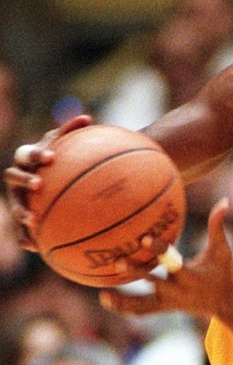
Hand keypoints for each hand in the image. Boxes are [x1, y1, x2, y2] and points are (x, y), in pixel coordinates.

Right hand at [3, 115, 91, 250]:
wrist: (44, 173)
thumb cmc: (57, 157)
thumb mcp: (63, 143)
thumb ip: (71, 132)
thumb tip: (86, 118)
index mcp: (26, 158)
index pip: (27, 153)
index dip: (35, 154)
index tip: (49, 157)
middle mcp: (17, 176)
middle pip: (14, 176)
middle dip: (25, 180)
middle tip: (39, 185)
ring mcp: (15, 196)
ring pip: (13, 204)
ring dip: (20, 212)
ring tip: (32, 220)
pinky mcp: (19, 213)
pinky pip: (19, 229)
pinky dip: (24, 238)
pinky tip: (35, 247)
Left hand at [99, 197, 232, 318]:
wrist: (225, 304)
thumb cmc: (223, 272)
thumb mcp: (222, 249)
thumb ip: (217, 225)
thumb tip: (224, 201)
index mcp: (190, 275)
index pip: (173, 262)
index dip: (159, 250)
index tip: (144, 237)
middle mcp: (177, 290)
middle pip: (153, 282)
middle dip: (136, 273)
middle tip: (118, 260)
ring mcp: (169, 301)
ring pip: (142, 304)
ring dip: (123, 300)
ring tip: (103, 293)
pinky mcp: (163, 308)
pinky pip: (141, 310)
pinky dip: (124, 307)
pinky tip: (105, 298)